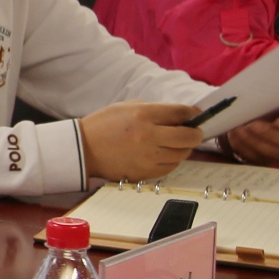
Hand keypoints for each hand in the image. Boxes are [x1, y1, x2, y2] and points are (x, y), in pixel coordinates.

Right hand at [78, 102, 204, 181]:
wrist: (83, 149)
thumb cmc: (105, 124)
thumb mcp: (127, 107)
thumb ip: (155, 110)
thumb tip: (180, 116)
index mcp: (144, 115)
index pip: (181, 113)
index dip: (193, 113)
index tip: (195, 115)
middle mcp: (149, 136)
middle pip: (188, 137)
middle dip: (196, 133)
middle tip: (194, 132)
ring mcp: (148, 157)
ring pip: (182, 154)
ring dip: (183, 148)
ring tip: (176, 143)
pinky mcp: (145, 172)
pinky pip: (170, 167)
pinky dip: (172, 160)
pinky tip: (164, 154)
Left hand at [224, 103, 278, 163]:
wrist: (248, 115)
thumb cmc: (262, 102)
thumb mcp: (267, 97)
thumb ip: (268, 97)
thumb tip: (259, 95)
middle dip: (269, 134)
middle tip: (253, 125)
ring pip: (273, 152)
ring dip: (254, 142)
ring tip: (240, 130)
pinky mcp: (264, 159)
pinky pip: (256, 157)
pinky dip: (244, 147)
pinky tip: (235, 136)